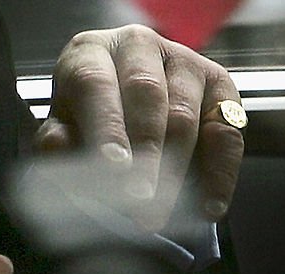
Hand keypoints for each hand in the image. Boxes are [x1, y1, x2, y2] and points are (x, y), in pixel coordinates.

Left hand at [37, 24, 244, 230]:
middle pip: (147, 96)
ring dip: (177, 169)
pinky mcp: (220, 84)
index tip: (113, 167)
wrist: (122, 98)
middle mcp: (140, 48)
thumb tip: (60, 150)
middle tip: (140, 202)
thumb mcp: (60, 124)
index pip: (96, 85)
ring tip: (163, 214)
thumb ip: (56, 140)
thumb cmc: (83, 113)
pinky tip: (209, 207)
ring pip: (186, 113)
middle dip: (145, 154)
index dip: (106, 127)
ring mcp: (185, 61)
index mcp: (91, 53)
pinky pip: (227, 131)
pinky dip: (220, 172)